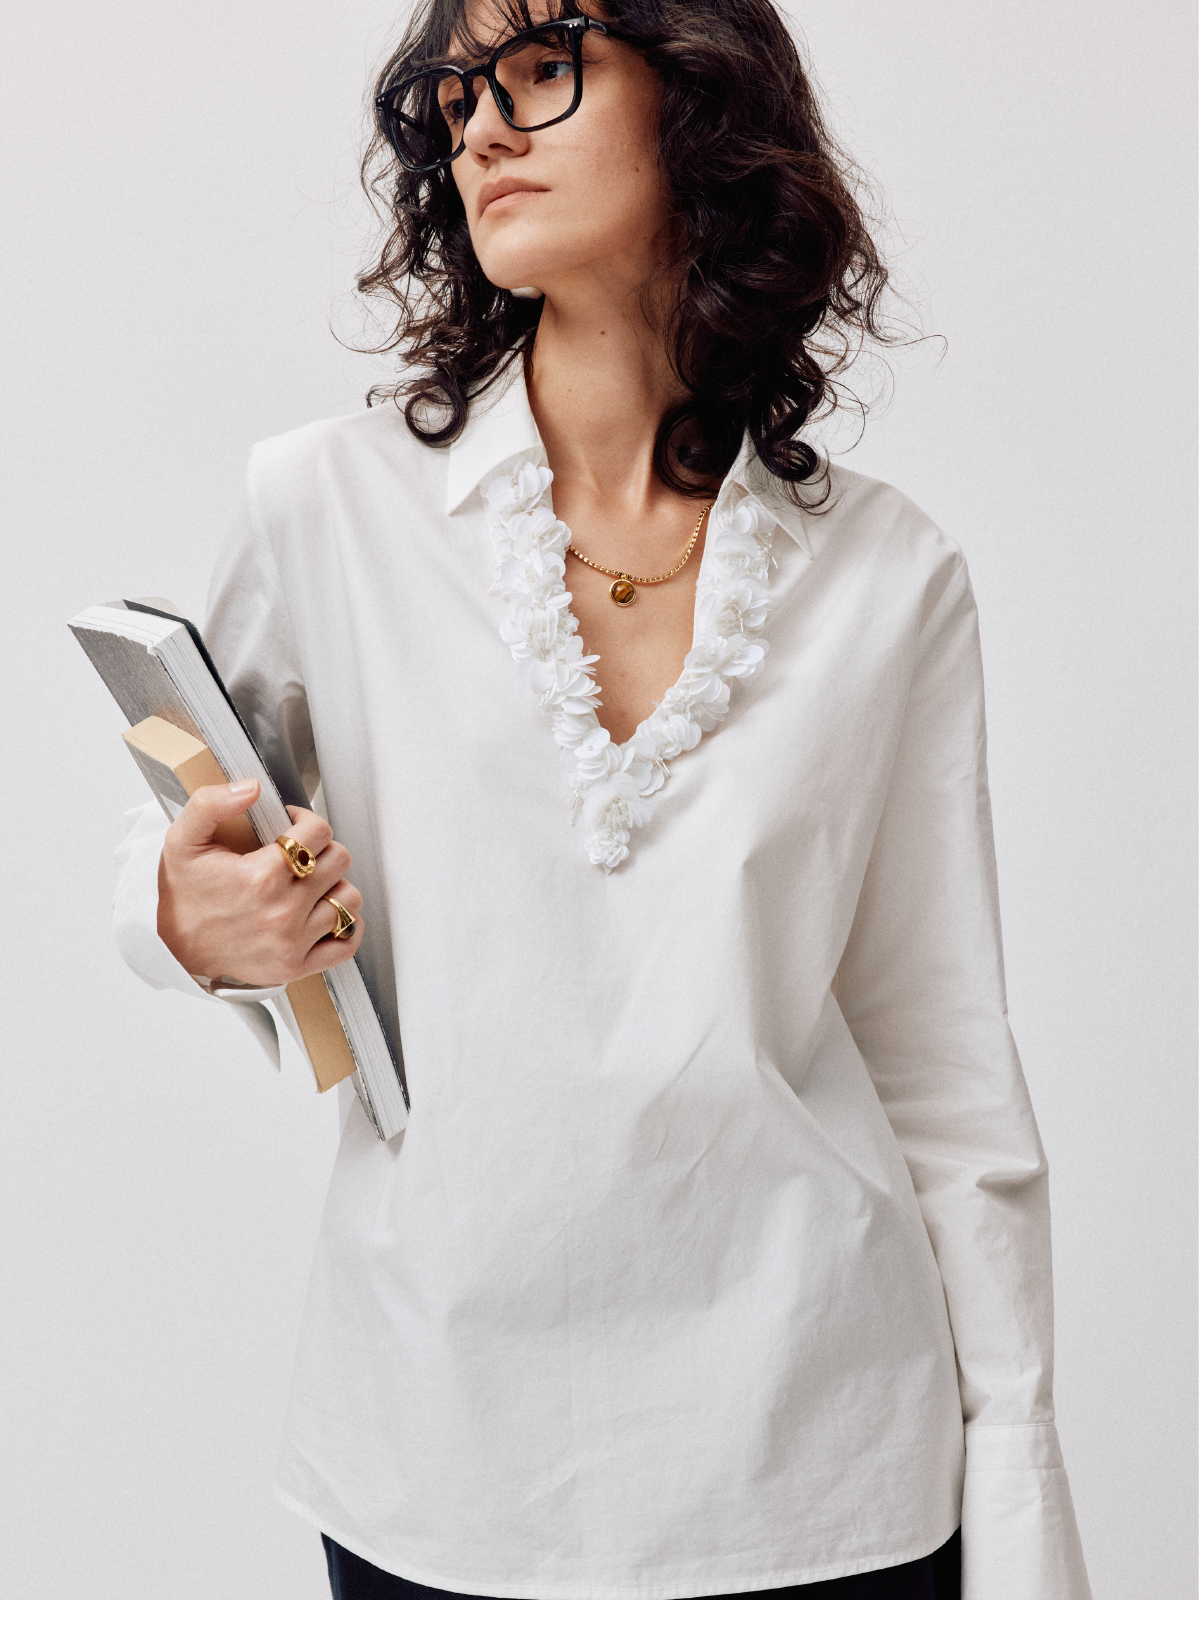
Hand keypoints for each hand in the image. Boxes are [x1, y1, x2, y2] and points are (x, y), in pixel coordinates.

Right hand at [156, 780, 364, 984]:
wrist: (173, 950)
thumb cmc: (183, 896)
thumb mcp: (182, 841)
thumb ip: (211, 804)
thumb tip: (252, 788)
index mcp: (260, 876)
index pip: (319, 832)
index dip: (306, 821)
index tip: (292, 828)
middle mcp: (282, 911)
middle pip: (339, 860)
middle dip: (321, 850)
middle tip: (300, 855)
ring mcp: (293, 942)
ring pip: (349, 898)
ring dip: (334, 886)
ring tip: (310, 884)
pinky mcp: (298, 966)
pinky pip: (347, 941)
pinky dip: (346, 925)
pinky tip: (324, 911)